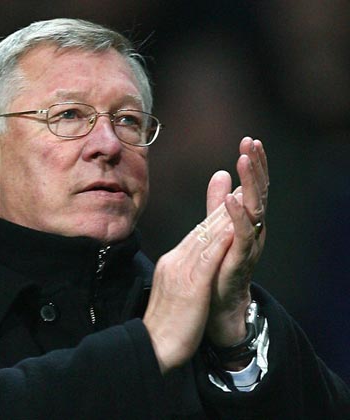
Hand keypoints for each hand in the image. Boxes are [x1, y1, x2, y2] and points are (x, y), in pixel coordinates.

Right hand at [143, 201, 234, 373]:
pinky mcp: (190, 286)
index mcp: (171, 263)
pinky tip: (231, 228)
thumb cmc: (165, 325)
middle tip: (238, 186)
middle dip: (221, 209)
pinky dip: (219, 242)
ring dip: (223, 218)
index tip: (228, 200)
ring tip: (240, 198)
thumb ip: (183, 274)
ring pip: (204, 239)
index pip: (196, 235)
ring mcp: (180, 272)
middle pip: (201, 231)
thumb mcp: (175, 292)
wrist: (153, 346)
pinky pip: (207, 260)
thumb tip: (192, 264)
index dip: (214, 216)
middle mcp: (174, 262)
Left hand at [205, 137, 268, 346]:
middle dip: (256, 167)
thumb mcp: (217, 227)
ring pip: (255, 209)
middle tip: (251, 143)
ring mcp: (249, 245)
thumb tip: (220, 173)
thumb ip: (217, 203)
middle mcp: (254, 230)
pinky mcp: (239, 260)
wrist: (217, 306)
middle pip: (258, 193)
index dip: (254, 165)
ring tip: (243, 160)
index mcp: (248, 220)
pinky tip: (230, 198)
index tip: (249, 140)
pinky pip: (241, 236)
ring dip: (250, 184)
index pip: (253, 187)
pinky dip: (237, 216)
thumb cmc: (219, 265)